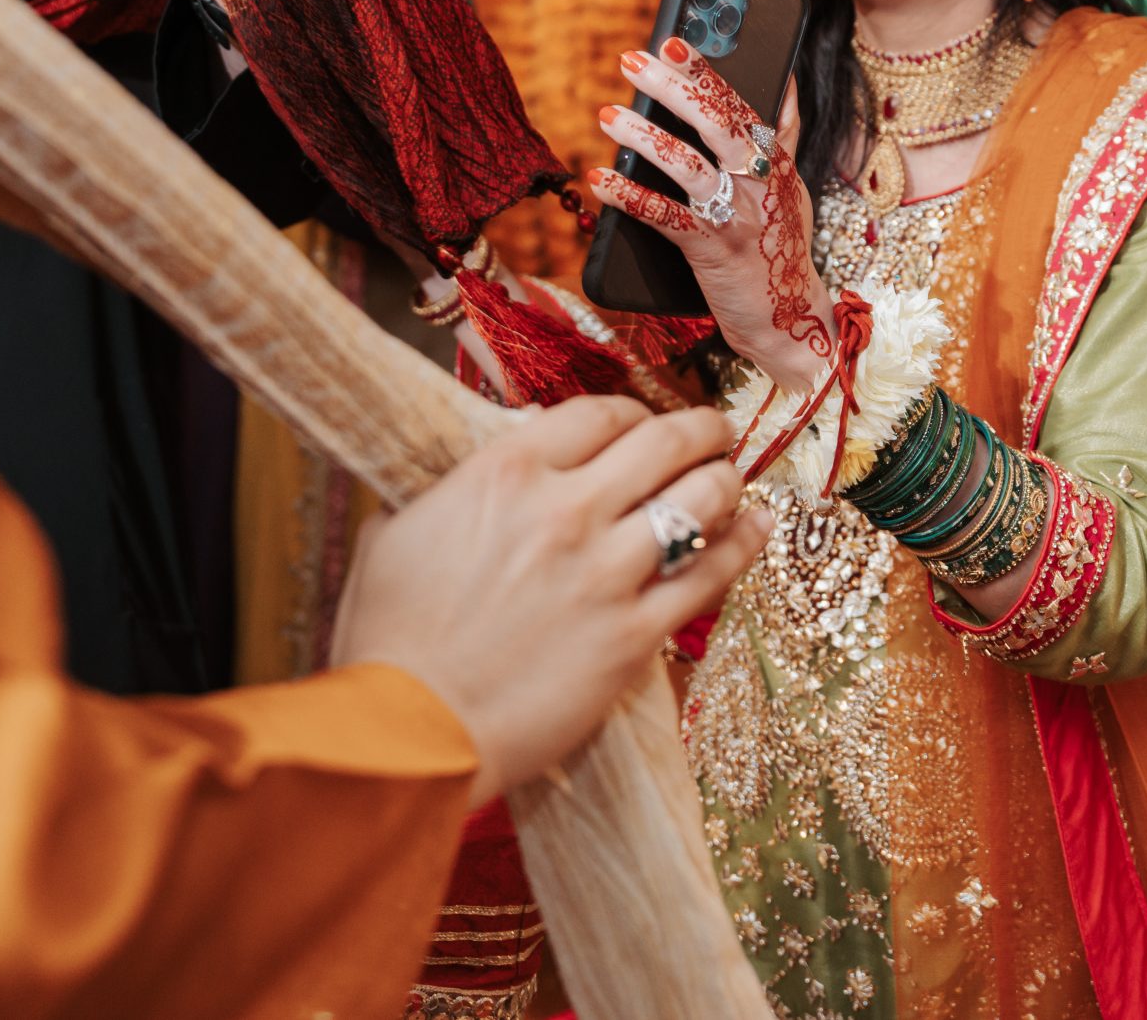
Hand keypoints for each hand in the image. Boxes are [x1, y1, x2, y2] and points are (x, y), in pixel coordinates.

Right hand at [329, 397, 771, 802]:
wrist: (406, 734)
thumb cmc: (388, 642)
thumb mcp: (396, 535)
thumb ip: (447, 491)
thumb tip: (470, 473)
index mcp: (504, 474)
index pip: (596, 413)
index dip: (630, 413)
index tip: (639, 423)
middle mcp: (565, 510)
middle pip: (662, 442)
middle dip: (698, 428)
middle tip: (712, 430)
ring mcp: (607, 572)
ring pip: (700, 498)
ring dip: (725, 477)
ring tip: (733, 475)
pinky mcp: (633, 635)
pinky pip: (710, 574)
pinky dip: (743, 543)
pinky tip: (757, 527)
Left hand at [590, 45, 835, 394]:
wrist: (789, 317)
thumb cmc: (781, 246)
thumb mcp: (792, 185)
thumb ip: (783, 133)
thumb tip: (782, 77)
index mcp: (774, 161)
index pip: (739, 101)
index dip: (706, 69)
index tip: (673, 40)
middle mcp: (759, 182)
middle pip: (714, 122)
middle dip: (671, 87)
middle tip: (631, 61)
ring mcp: (736, 215)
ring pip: (688, 165)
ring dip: (644, 137)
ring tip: (608, 114)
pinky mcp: (712, 250)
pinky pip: (666, 217)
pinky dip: (630, 197)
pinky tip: (600, 180)